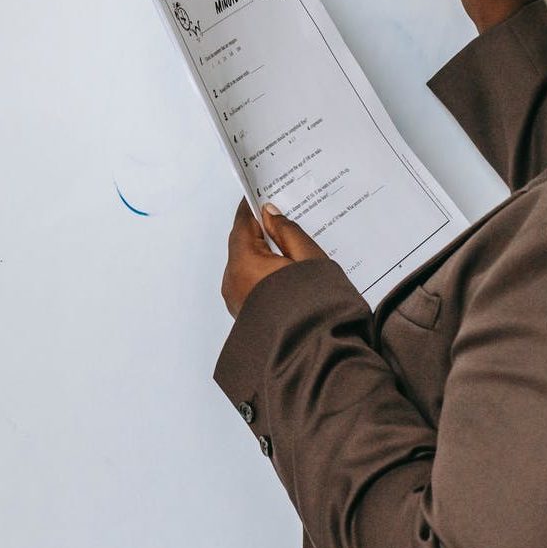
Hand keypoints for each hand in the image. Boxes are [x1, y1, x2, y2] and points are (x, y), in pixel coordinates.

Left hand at [221, 198, 327, 317]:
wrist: (313, 354)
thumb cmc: (313, 306)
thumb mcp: (307, 258)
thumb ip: (287, 231)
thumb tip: (269, 213)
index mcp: (244, 263)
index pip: (242, 224)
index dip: (253, 207)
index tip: (261, 193)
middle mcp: (233, 281)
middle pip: (242, 244)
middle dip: (259, 231)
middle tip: (279, 216)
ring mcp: (236, 299)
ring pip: (245, 264)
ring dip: (261, 252)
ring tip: (286, 244)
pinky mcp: (244, 313)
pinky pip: (249, 282)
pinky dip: (261, 271)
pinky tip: (282, 269)